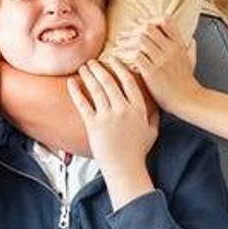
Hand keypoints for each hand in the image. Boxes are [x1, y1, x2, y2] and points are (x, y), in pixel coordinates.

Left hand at [68, 60, 156, 207]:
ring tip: (83, 67)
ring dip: (88, 75)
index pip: (129, 82)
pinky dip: (76, 91)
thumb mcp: (152, 131)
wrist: (124, 169)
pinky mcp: (93, 125)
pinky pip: (83, 104)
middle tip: (93, 61)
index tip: (113, 60)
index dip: (120, 68)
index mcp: (138, 109)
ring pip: (96, 89)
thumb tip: (156, 104)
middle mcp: (123, 110)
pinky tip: (71, 82)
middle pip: (109, 82)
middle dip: (100, 68)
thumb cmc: (138, 152)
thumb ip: (153, 115)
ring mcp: (107, 117)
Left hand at [115, 18, 200, 109]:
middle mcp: (170, 49)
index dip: (149, 20)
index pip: (165, 20)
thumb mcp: (192, 62)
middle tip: (122, 36)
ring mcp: (162, 60)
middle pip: (148, 27)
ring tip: (118, 46)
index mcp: (179, 44)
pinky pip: (135, 56)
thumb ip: (191, 49)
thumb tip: (192, 40)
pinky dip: (126, 55)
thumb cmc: (187, 83)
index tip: (138, 25)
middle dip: (132, 30)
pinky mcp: (152, 72)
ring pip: (140, 39)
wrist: (188, 100)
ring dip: (126, 42)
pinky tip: (120, 59)